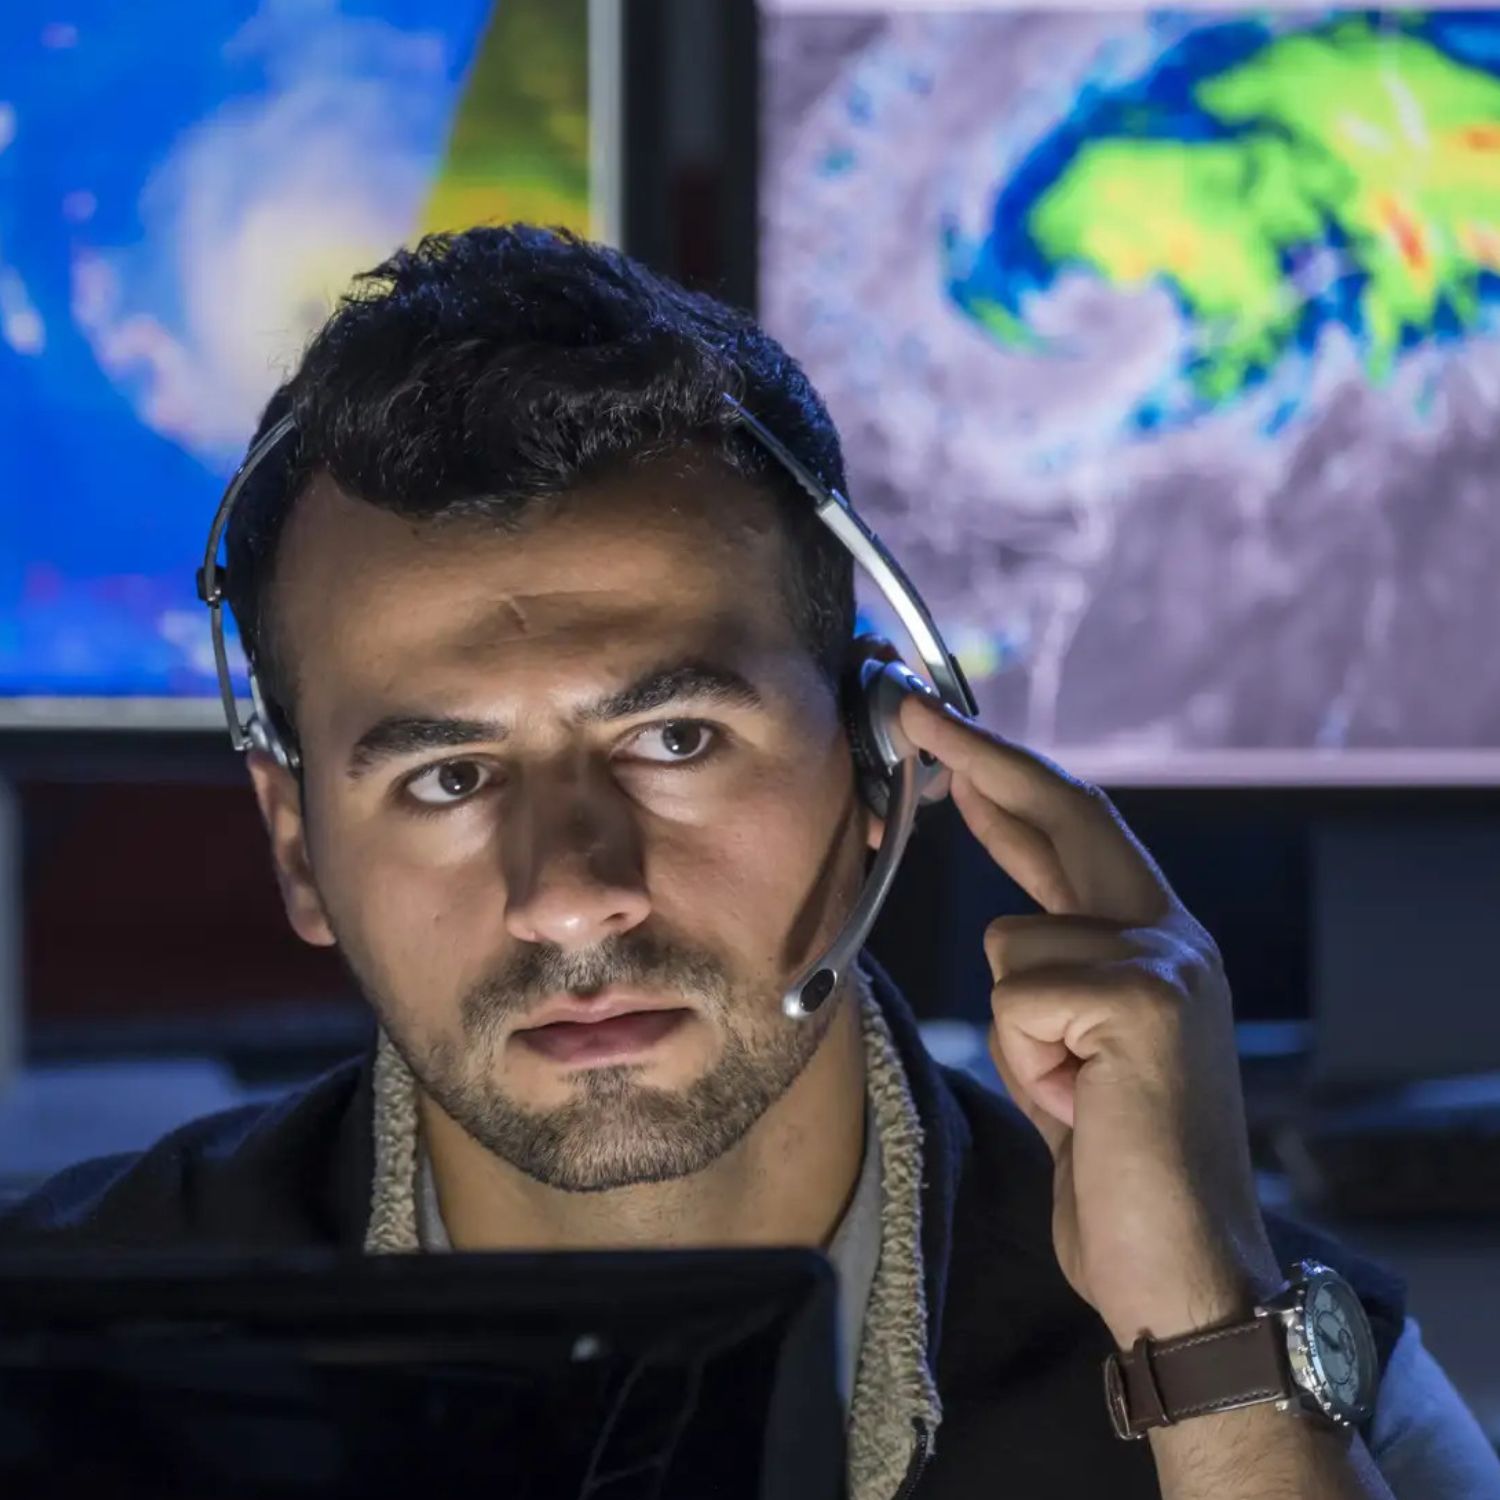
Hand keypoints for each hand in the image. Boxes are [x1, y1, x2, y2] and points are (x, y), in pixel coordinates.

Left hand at [900, 694, 1279, 1347]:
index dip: (1009, 779)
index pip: (1074, 832)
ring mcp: (1167, 960)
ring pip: (1010, 942)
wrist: (1178, 1265)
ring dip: (1013, 1030)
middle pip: (1066, 815)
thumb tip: (1011, 920)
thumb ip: (1056, 976)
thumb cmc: (1113, 1165)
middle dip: (982, 760)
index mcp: (1155, 943)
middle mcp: (1172, 935)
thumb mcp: (1072, 1051)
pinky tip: (1079, 1105)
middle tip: (915, 713)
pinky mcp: (1145, 998)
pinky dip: (1027, 1060)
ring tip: (1070, 1092)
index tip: (948, 742)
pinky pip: (1019, 996)